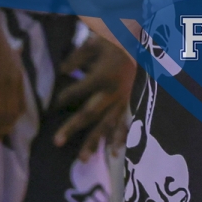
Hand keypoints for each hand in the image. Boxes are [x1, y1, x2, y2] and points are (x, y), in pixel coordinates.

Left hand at [54, 35, 136, 158]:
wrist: (146, 45)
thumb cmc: (118, 42)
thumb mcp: (96, 43)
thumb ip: (77, 57)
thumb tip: (62, 71)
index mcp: (102, 77)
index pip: (78, 91)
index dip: (64, 97)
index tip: (54, 104)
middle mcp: (112, 93)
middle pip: (89, 114)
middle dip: (72, 128)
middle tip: (56, 142)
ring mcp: (124, 101)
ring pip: (107, 125)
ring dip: (94, 142)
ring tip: (83, 159)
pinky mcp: (133, 104)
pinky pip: (126, 124)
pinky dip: (120, 138)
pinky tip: (114, 153)